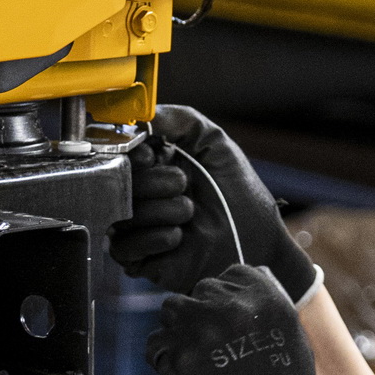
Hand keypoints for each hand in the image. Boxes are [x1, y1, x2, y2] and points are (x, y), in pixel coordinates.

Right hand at [108, 105, 318, 304]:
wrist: (258, 239)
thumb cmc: (240, 193)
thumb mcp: (214, 143)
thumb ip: (180, 119)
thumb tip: (141, 114)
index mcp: (151, 163)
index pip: (118, 152)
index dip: (129, 153)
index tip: (151, 156)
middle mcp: (139, 193)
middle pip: (116, 182)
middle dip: (154, 182)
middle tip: (183, 185)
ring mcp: (137, 227)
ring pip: (121, 215)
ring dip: (161, 211)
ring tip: (190, 213)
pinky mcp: (140, 260)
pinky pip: (124, 249)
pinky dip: (154, 239)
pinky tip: (179, 237)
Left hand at [147, 266, 342, 374]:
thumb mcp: (292, 341)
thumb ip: (265, 308)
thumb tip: (236, 292)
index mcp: (268, 298)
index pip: (236, 273)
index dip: (232, 296)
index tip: (233, 319)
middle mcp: (233, 306)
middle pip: (203, 288)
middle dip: (207, 312)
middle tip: (218, 344)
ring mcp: (202, 329)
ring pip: (174, 308)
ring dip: (182, 328)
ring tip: (200, 358)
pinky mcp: (178, 357)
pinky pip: (157, 342)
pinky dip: (165, 355)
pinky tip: (185, 373)